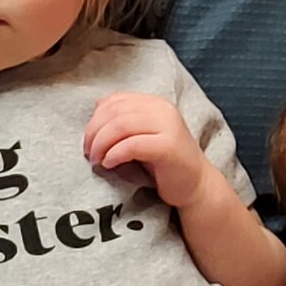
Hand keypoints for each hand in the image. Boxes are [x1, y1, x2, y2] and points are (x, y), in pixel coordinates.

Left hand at [82, 92, 210, 208]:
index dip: (94, 119)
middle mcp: (162, 109)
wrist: (196, 185)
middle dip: (94, 133)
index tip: (89, 141)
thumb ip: (123, 123)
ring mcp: (168, 126)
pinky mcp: (169, 147)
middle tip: (89, 153)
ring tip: (97, 160)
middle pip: (115, 112)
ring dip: (101, 144)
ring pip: (121, 125)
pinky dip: (114, 153)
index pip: (114, 100)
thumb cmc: (164, 164)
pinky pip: (132, 144)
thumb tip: (94, 117)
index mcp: (154, 103)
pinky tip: (109, 164)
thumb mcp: (142, 137)